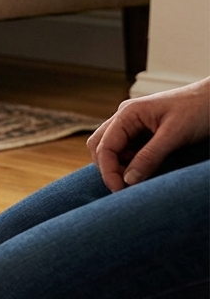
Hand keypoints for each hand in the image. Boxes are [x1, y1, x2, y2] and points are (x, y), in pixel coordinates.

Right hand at [86, 77, 209, 191]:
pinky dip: (129, 163)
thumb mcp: (174, 134)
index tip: (120, 190)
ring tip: (135, 181)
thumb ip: (150, 156)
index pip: (104, 146)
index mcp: (128, 113)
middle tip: (124, 189)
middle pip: (100, 146)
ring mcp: (133, 124)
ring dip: (118, 166)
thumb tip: (128, 180)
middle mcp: (125, 117)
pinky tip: (143, 171)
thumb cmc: (198, 109)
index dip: (108, 171)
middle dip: (108, 168)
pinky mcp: (144, 131)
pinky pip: (127, 149)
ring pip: (111, 148)